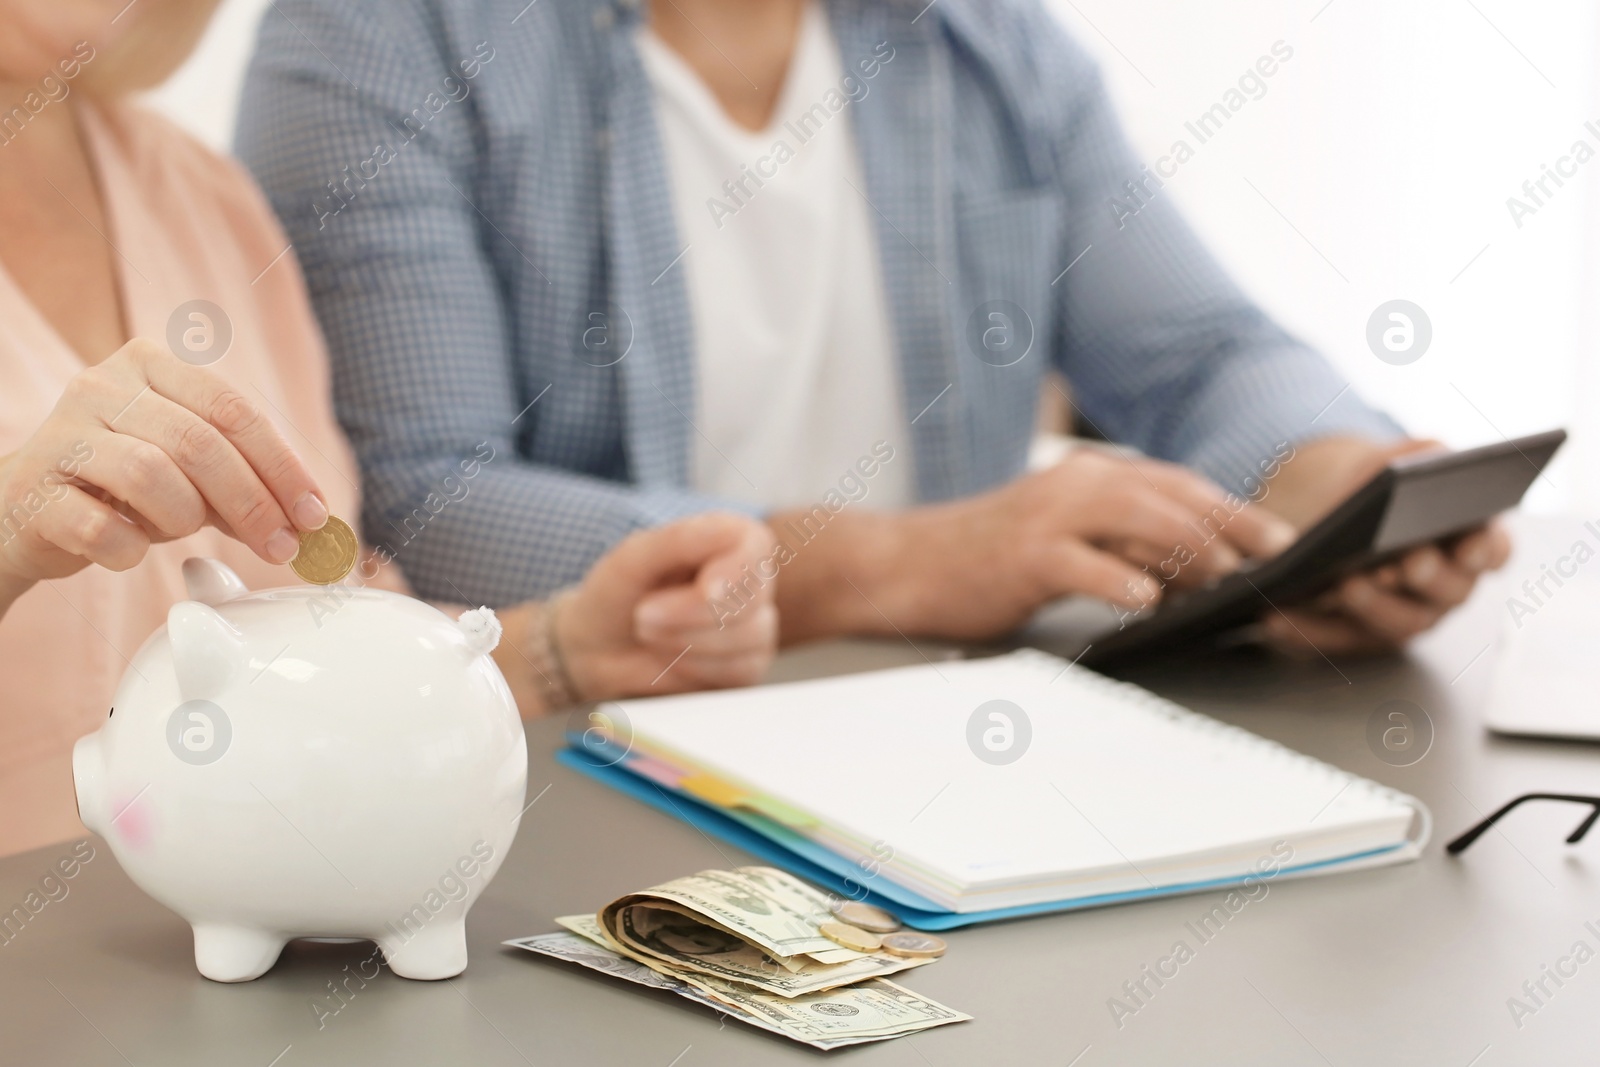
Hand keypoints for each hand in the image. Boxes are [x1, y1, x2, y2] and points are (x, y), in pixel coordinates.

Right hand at [0, 338, 328, 598]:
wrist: (21, 510)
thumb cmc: (118, 487)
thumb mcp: (187, 473)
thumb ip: (244, 485)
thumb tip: (308, 522)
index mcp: (149, 365)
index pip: (232, 409)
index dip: (282, 466)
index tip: (314, 514)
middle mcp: (101, 386)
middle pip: (199, 442)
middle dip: (253, 502)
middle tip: (281, 546)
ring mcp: (61, 435)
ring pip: (151, 475)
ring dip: (184, 519)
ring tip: (179, 532)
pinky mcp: (32, 490)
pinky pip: (102, 527)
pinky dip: (131, 549)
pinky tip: (128, 548)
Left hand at [556, 513, 779, 700]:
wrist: (600, 648)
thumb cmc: (618, 593)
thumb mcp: (634, 556)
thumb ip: (681, 539)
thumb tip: (731, 537)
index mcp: (734, 536)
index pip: (754, 550)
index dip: (730, 576)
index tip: (703, 591)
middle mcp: (753, 578)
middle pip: (750, 599)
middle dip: (688, 614)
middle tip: (643, 614)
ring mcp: (756, 624)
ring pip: (749, 638)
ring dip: (687, 643)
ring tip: (651, 633)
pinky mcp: (749, 664)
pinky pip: (742, 672)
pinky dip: (697, 669)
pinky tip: (672, 657)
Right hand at [773, 448, 1297, 642]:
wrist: (902, 565)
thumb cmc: (983, 559)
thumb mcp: (1058, 537)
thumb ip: (1117, 541)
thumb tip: (1191, 568)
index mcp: (1087, 477)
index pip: (1178, 485)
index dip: (1234, 511)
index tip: (1278, 539)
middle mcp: (1075, 485)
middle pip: (1173, 497)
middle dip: (1231, 527)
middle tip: (1273, 558)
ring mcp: (1049, 518)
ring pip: (1139, 522)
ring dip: (1190, 550)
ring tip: (1226, 577)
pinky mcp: (1024, 556)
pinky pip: (1085, 565)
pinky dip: (1121, 582)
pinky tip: (1148, 602)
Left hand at [1261, 437, 1510, 654]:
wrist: (1332, 506)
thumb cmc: (1380, 483)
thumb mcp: (1401, 458)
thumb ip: (1423, 457)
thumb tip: (1425, 462)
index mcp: (1466, 541)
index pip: (1492, 549)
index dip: (1487, 550)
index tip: (1472, 546)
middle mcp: (1443, 588)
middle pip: (1447, 592)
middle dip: (1429, 577)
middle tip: (1406, 564)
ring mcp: (1402, 616)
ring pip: (1396, 624)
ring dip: (1373, 606)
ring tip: (1344, 585)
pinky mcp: (1354, 635)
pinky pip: (1332, 639)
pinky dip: (1306, 630)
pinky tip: (1277, 616)